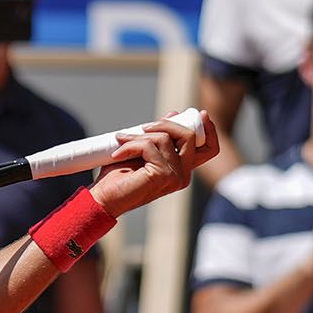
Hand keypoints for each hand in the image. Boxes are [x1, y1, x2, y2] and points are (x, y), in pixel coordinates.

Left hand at [89, 113, 218, 214]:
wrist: (103, 199)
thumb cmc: (120, 176)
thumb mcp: (143, 149)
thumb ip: (160, 135)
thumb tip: (175, 114)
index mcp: (182, 169)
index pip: (209, 149)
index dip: (209, 130)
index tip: (199, 114)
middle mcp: (183, 175)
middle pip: (190, 136)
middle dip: (166, 124)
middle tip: (143, 127)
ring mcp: (175, 176)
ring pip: (165, 138)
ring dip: (139, 136)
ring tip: (122, 142)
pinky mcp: (163, 175)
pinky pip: (149, 146)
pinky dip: (131, 144)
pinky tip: (118, 154)